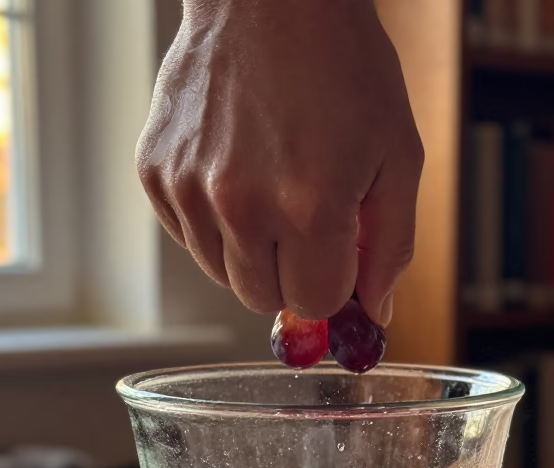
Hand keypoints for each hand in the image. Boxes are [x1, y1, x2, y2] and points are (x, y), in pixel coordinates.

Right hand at [136, 0, 422, 324]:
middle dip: (293, 274)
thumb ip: (391, 247)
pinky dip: (214, 222)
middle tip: (309, 221)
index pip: (314, 304)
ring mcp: (189, 189)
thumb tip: (373, 316)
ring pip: (222, 274)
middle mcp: (240, 206)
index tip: (340, 254)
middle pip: (263, 299)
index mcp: (309, 207)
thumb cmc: (343, 66)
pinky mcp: (155, 172)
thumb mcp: (398, 155)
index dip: (334, 285)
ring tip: (272, 185)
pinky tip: (236, 170)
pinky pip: (188, 236)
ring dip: (252, 250)